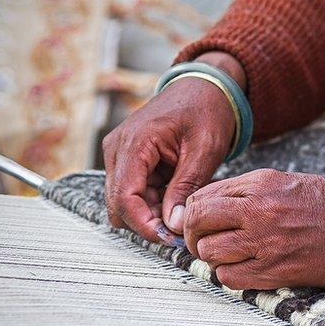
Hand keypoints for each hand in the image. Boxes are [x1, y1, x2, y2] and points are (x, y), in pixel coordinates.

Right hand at [103, 52, 245, 244]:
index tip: (171, 238)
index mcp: (134, 143)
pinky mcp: (128, 160)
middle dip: (149, 221)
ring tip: (184, 207)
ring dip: (152, 212)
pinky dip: (154, 202)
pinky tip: (178, 197)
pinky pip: (134, 192)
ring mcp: (120, 155)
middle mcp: (118, 149)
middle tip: (182, 227)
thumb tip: (173, 225)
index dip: (144, 225)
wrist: (204, 86)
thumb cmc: (206, 110)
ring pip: (125, 202)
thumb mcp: (205, 150)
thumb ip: (187, 188)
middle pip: (120, 204)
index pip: (124, 198)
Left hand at [183, 169, 324, 289]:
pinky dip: (230, 277)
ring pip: (210, 254)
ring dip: (213, 258)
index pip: (202, 198)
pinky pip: (231, 279)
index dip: (191, 214)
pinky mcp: (278, 271)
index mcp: (260, 184)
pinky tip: (243, 270)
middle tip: (203, 242)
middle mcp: (259, 211)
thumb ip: (247, 192)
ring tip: (229, 256)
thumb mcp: (286, 182)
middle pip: (197, 225)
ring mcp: (267, 243)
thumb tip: (210, 207)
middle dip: (194, 235)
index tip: (198, 223)